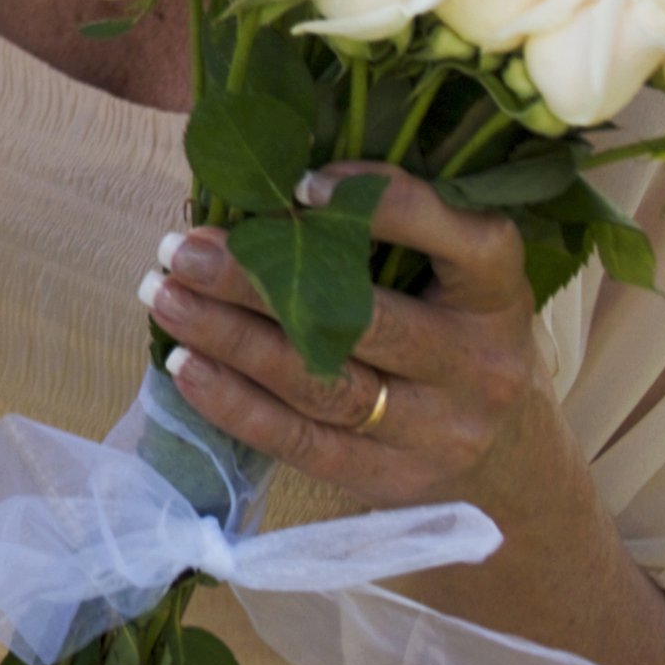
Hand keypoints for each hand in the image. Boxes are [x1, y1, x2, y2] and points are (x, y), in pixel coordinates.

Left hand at [144, 166, 581, 520]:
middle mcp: (480, 364)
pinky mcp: (392, 479)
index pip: (460, 239)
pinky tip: (185, 363)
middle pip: (363, 318)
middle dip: (259, 280)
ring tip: (163, 296)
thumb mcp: (446, 275)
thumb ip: (379, 233)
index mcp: (497, 294)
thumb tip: (257, 188)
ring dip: (230, 338)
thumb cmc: (444, 329)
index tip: (298, 185)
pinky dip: (236, 404)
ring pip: (324, 384)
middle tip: (180, 248)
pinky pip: (304, 443)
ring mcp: (440, 431)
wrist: (501, 458)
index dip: (387, 206)